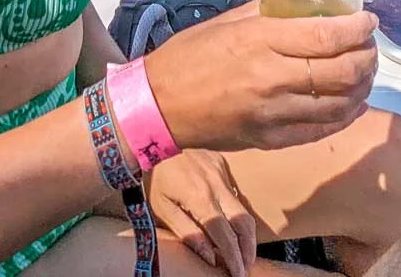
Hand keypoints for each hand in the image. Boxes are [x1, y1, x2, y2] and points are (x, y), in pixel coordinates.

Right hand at [145, 10, 378, 152]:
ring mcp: (273, 114)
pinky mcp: (272, 140)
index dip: (355, 29)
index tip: (368, 20)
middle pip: (341, 71)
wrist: (160, 104)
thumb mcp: (226, 22)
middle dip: (366, 57)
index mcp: (259, 42)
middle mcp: (271, 78)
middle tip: (369, 46)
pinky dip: (344, 116)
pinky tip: (350, 103)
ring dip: (362, 87)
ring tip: (365, 72)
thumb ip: (267, 14)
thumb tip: (301, 5)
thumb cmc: (188, 56)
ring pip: (339, 105)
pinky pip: (321, 130)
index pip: (325, 36)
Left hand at [149, 150, 255, 276]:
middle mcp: (215, 183)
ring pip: (243, 208)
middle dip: (248, 250)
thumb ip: (187, 233)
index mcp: (199, 197)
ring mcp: (221, 171)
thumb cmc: (154, 177)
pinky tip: (232, 225)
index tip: (237, 274)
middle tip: (245, 267)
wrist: (152, 137)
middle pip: (243, 223)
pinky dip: (237, 211)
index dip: (234, 258)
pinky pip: (235, 191)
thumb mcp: (162, 208)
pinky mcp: (221, 163)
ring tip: (243, 252)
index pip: (225, 235)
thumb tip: (210, 257)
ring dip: (246, 234)